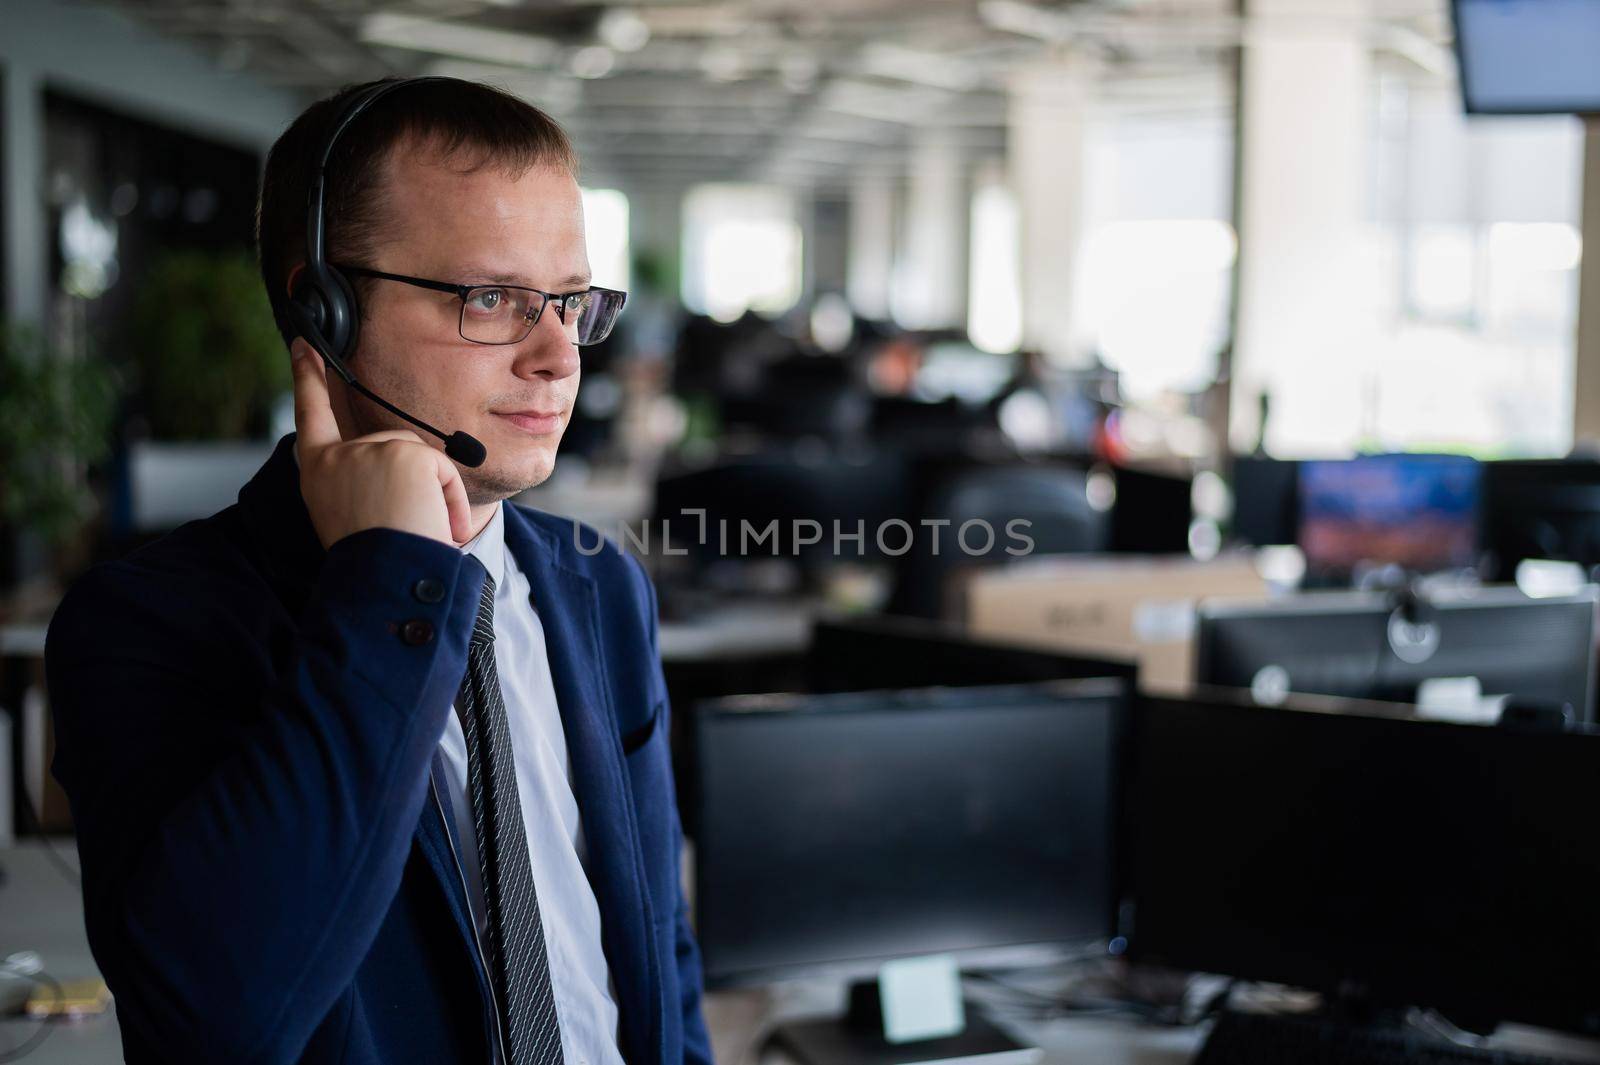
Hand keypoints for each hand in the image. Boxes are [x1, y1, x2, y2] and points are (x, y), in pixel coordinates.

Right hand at [290, 339, 472, 548]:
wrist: (386, 578)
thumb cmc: (376, 560)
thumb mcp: (352, 515)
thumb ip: (364, 480)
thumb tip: (403, 462)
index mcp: (318, 472)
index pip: (311, 415)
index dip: (307, 379)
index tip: (305, 348)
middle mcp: (337, 456)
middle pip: (394, 445)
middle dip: (415, 482)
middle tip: (405, 525)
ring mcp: (369, 449)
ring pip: (421, 458)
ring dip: (433, 495)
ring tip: (418, 529)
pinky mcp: (403, 452)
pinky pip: (442, 469)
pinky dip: (450, 498)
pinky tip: (436, 525)